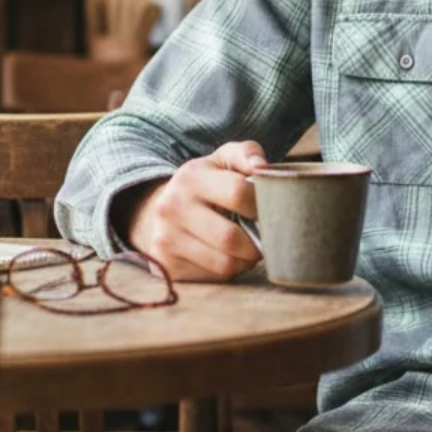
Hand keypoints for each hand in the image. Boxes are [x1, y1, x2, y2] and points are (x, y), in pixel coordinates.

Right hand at [121, 141, 266, 281]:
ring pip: (225, 263)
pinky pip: (214, 277)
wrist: (158, 210)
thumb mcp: (223, 160)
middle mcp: (172, 208)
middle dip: (259, 241)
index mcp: (190, 177)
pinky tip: (230, 256)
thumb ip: (247, 154)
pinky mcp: (167, 266)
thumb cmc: (205, 184)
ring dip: (247, 259)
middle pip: (231, 238)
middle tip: (268, 236)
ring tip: (251, 247)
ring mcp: (166, 240)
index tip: (273, 208)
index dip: (264, 204)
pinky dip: (231, 269)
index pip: (238, 193)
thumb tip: (262, 168)